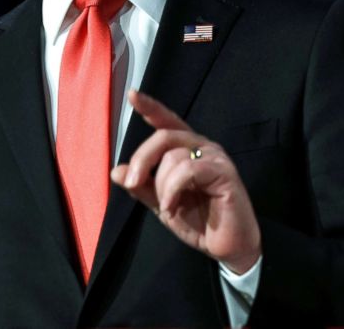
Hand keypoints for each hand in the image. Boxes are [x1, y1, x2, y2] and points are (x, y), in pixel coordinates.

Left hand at [110, 89, 261, 273]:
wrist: (227, 247)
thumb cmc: (199, 222)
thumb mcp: (163, 204)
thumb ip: (142, 187)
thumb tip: (116, 171)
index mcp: (187, 149)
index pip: (167, 121)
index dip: (150, 107)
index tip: (133, 95)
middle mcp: (202, 146)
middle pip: (163, 136)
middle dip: (142, 159)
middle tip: (133, 183)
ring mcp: (215, 156)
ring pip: (173, 156)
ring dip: (162, 186)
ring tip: (169, 207)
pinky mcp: (224, 171)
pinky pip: (188, 171)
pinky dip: (173, 190)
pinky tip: (173, 208)